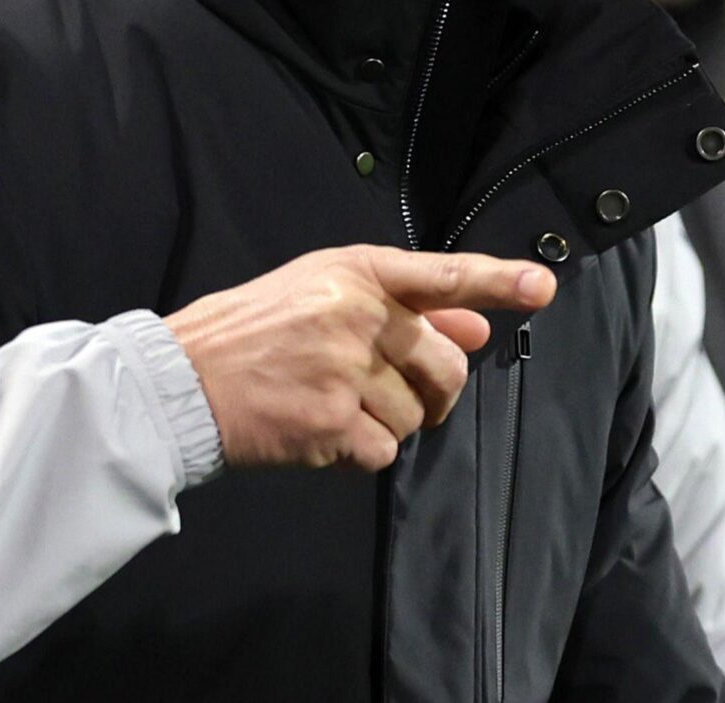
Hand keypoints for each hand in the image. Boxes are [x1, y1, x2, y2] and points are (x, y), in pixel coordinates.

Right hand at [163, 245, 555, 469]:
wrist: (181, 382)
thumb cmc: (247, 335)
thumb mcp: (317, 296)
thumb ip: (400, 309)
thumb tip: (476, 327)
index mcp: (352, 273)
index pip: (440, 274)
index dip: (498, 280)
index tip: (543, 285)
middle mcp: (354, 315)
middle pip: (444, 363)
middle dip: (434, 389)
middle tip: (396, 394)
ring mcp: (344, 370)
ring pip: (415, 415)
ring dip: (385, 424)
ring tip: (333, 408)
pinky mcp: (331, 423)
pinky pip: (383, 452)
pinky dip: (359, 452)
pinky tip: (320, 434)